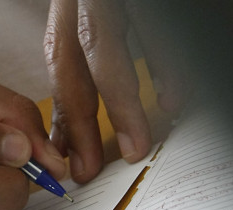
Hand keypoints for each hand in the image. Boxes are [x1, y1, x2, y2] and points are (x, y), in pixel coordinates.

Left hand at [44, 0, 187, 181]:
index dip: (62, 115)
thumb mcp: (106, 18)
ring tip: (139, 144)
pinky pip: (159, 28)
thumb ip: (92, 63)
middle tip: (89, 169)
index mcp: (76, 3)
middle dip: (82, 121)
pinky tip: (172, 97)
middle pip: (74, 59)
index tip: (66, 161)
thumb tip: (76, 129)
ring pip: (107, 45)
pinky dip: (166, 65)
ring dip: (123, 103)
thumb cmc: (128, 2)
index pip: (60, 63)